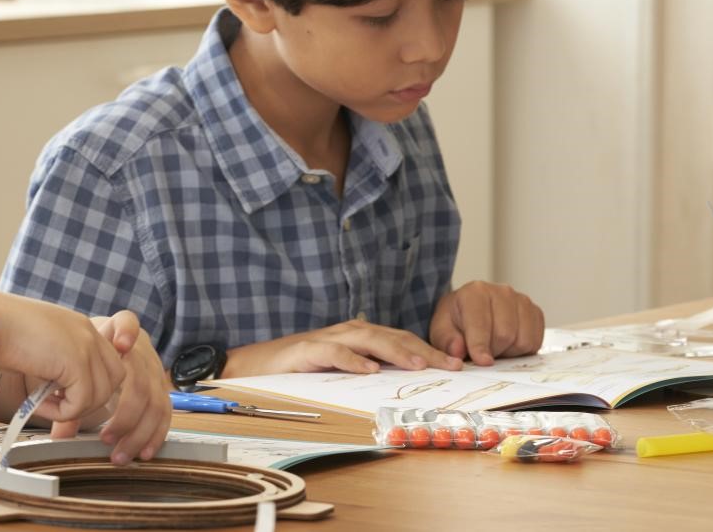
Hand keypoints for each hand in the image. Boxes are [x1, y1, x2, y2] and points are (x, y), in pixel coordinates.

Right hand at [0, 290, 126, 425]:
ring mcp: (86, 346)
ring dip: (72, 408)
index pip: (108, 363)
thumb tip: (64, 392)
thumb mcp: (42, 345)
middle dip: (89, 399)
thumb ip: (60, 362)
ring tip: (42, 402)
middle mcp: (89, 333)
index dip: (90, 384)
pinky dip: (59, 412)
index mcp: (81, 327)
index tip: (64, 394)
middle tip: (57, 402)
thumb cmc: (1, 332)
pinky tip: (36, 401)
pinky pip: (80, 403)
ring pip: (101, 396)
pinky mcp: (76, 363)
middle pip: (114, 380)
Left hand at [47, 311, 170, 463]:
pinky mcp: (161, 388)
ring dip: (139, 433)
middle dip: (125, 415)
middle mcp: (140, 349)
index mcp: (116, 333)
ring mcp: (154, 368)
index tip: (121, 345)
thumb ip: (68, 397)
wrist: (106, 351)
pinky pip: (165, 412)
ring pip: (156, 401)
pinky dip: (155, 435)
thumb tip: (60, 435)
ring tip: (119, 455)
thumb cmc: (87, 358)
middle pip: (141, 379)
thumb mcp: (75, 369)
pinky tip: (143, 452)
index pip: (127, 322)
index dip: (127, 332)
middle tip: (105, 438)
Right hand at [222, 319, 462, 377]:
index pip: (400, 339)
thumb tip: (407, 381)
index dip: (429, 349)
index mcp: (358, 336)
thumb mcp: (342, 370)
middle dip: (423, 350)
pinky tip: (369, 368)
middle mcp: (347, 332)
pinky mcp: (307, 350)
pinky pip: (334, 353)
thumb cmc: (302, 368)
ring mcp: (327, 339)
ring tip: (418, 363)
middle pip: (391, 336)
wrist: (256, 364)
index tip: (456, 364)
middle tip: (450, 364)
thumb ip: (369, 369)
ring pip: (368, 340)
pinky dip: (352, 359)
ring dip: (395, 351)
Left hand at [429, 281, 544, 365]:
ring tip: (494, 346)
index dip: (480, 346)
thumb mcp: (441, 331)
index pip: (481, 323)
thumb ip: (447, 341)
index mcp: (475, 292)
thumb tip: (458, 351)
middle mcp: (502, 292)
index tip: (481, 361)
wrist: (470, 311)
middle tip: (482, 352)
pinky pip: (536, 342)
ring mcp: (522, 301)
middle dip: (493, 351)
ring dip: (508, 352)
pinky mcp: (535, 313)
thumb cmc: (456, 321)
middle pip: (505, 335)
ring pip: (523, 341)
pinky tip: (508, 344)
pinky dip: (522, 350)